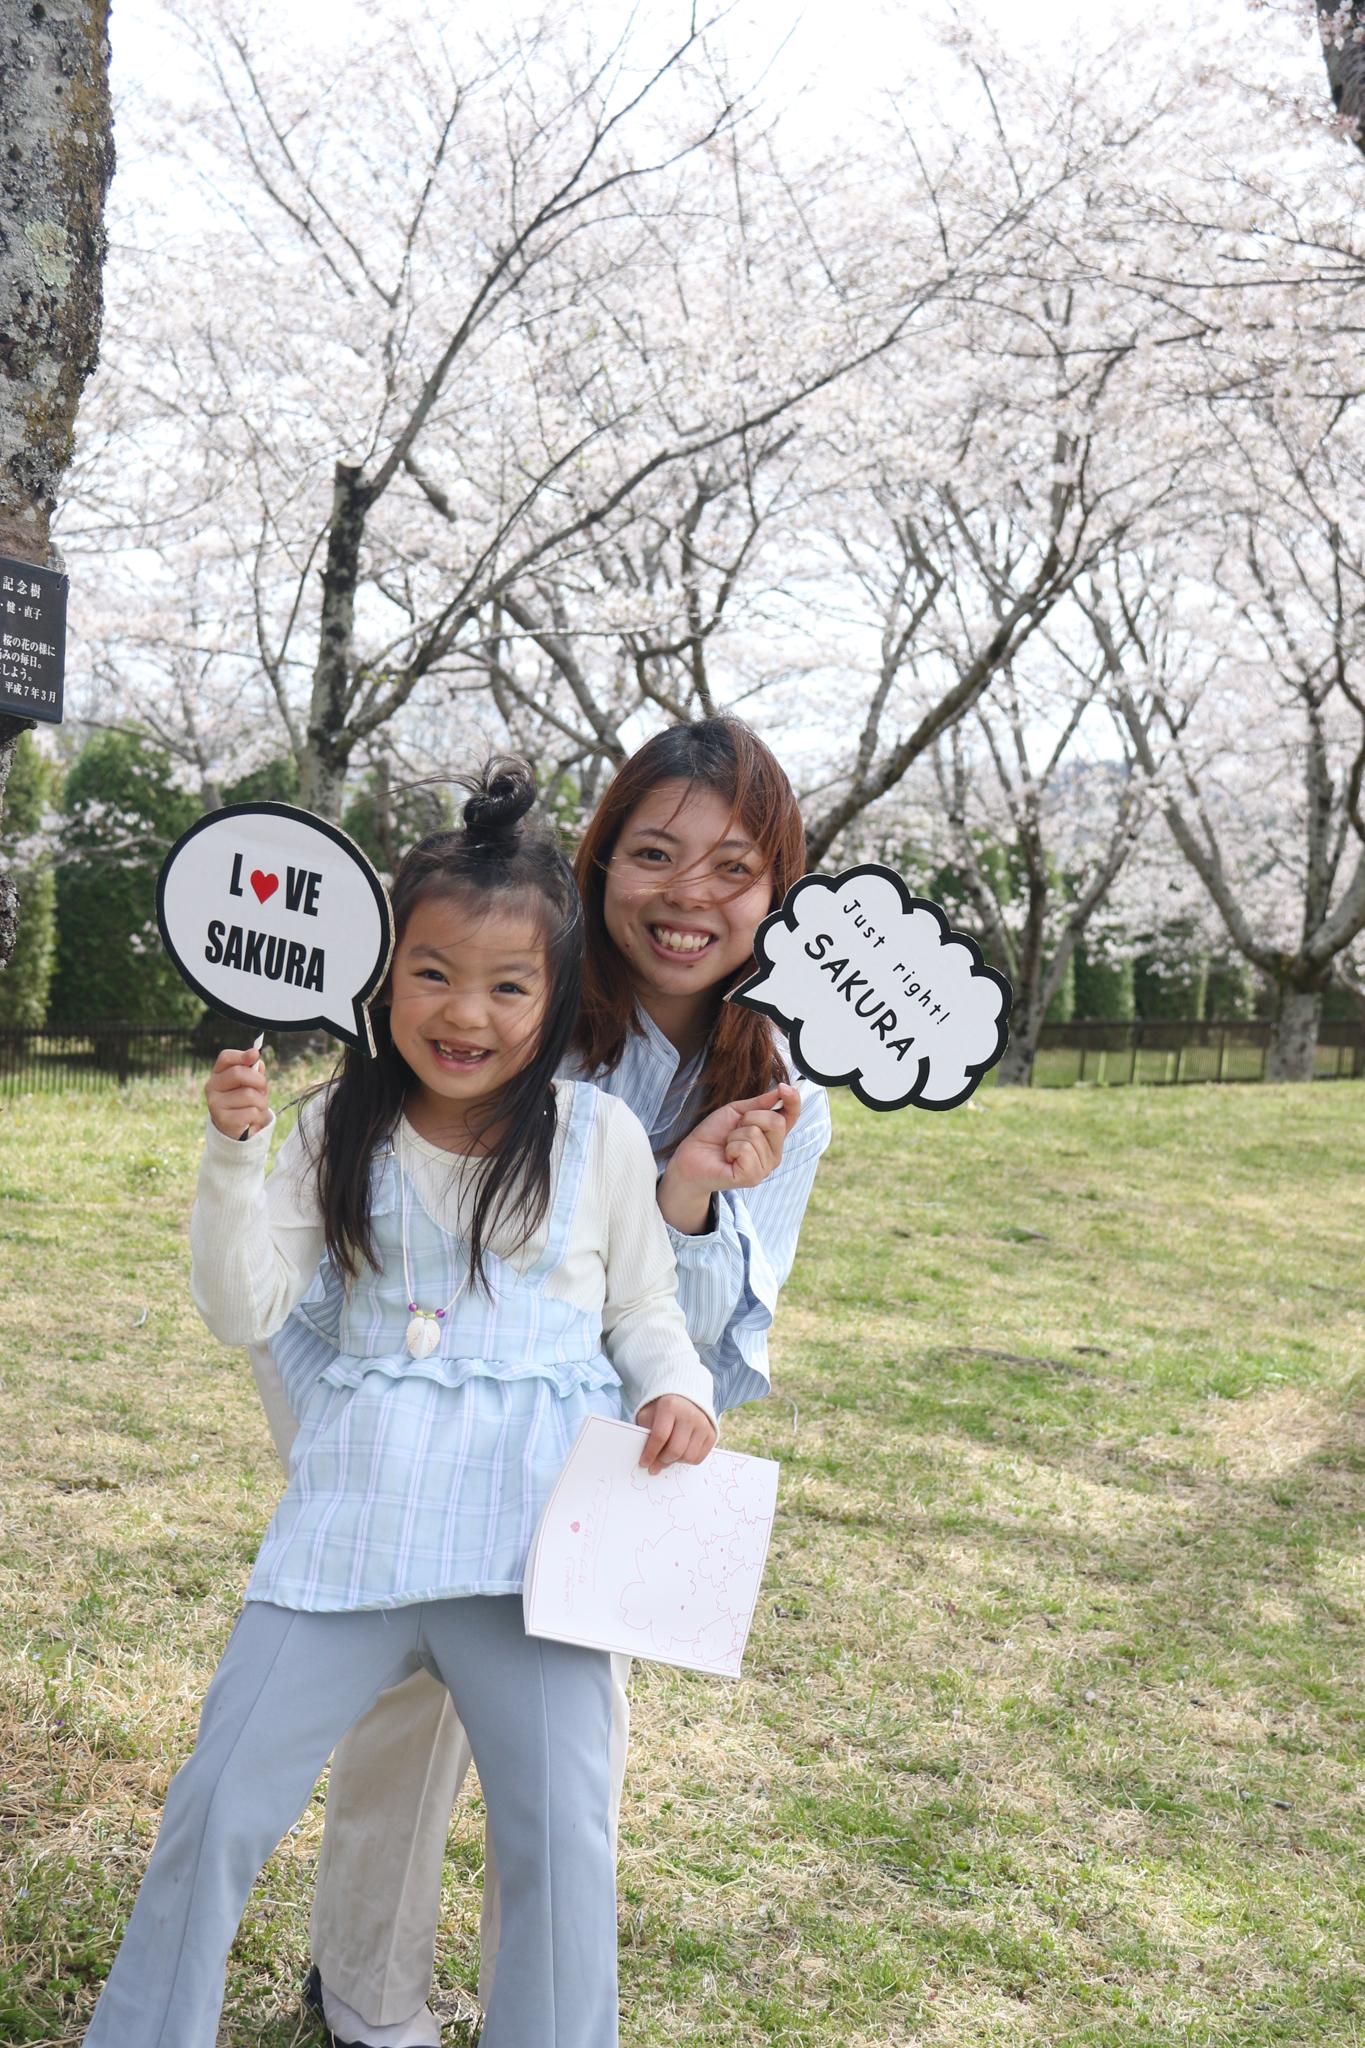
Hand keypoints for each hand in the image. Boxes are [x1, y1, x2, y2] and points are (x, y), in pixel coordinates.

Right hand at [206, 1045, 268, 1139]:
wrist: (238, 1129)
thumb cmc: (246, 1102)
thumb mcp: (251, 1084)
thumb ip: (254, 1071)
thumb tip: (257, 1059)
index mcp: (217, 1074)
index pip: (225, 1058)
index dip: (241, 1055)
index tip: (255, 1055)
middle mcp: (212, 1087)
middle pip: (238, 1073)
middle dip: (259, 1080)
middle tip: (263, 1088)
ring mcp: (215, 1104)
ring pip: (249, 1094)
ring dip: (261, 1101)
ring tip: (257, 1107)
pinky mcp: (223, 1120)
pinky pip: (251, 1111)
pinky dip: (257, 1115)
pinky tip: (252, 1119)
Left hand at [635, 1394, 716, 1474]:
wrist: (684, 1400)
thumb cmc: (662, 1411)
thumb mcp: (648, 1415)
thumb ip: (645, 1434)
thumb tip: (649, 1461)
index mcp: (670, 1406)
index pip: (659, 1436)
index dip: (650, 1453)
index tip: (643, 1463)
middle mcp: (690, 1414)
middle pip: (675, 1450)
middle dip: (662, 1461)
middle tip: (654, 1465)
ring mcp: (703, 1424)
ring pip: (688, 1457)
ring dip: (674, 1462)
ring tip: (667, 1456)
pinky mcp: (711, 1434)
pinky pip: (698, 1458)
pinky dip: (686, 1461)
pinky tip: (679, 1453)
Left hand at [658, 1085, 801, 1232]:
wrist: (691, 1156)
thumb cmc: (714, 1135)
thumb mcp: (736, 1112)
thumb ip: (760, 1103)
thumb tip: (781, 1090)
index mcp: (772, 1136)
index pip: (792, 1117)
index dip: (793, 1101)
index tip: (783, 1088)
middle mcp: (774, 1153)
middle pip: (776, 1122)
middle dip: (750, 1118)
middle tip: (735, 1129)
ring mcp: (765, 1167)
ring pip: (756, 1135)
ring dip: (735, 1136)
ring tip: (728, 1146)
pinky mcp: (752, 1177)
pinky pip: (746, 1150)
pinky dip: (731, 1148)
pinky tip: (727, 1157)